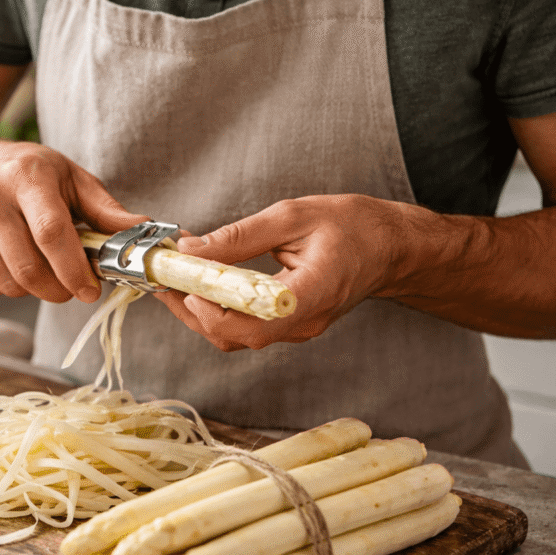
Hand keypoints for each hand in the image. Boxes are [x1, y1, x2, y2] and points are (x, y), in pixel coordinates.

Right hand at [0, 140, 146, 302]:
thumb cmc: (29, 176)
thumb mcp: (71, 180)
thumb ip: (106, 211)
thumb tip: (145, 233)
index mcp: (26, 175)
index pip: (50, 232)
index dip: (74, 269)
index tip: (91, 290)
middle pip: (29, 268)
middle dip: (59, 289)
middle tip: (74, 288)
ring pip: (10, 283)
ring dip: (36, 289)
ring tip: (44, 267)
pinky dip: (11, 286)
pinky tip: (15, 262)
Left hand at [155, 194, 414, 349]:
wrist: (391, 249)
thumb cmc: (353, 227)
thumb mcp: (293, 216)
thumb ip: (240, 236)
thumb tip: (192, 250)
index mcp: (308, 296)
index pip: (249, 322)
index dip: (209, 307)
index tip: (183, 279)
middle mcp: (301, 323)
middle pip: (233, 336)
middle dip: (190, 309)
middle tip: (164, 277)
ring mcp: (296, 330)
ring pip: (234, 337)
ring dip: (198, 312)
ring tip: (175, 278)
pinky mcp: (289, 327)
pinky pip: (245, 329)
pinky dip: (217, 310)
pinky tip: (202, 284)